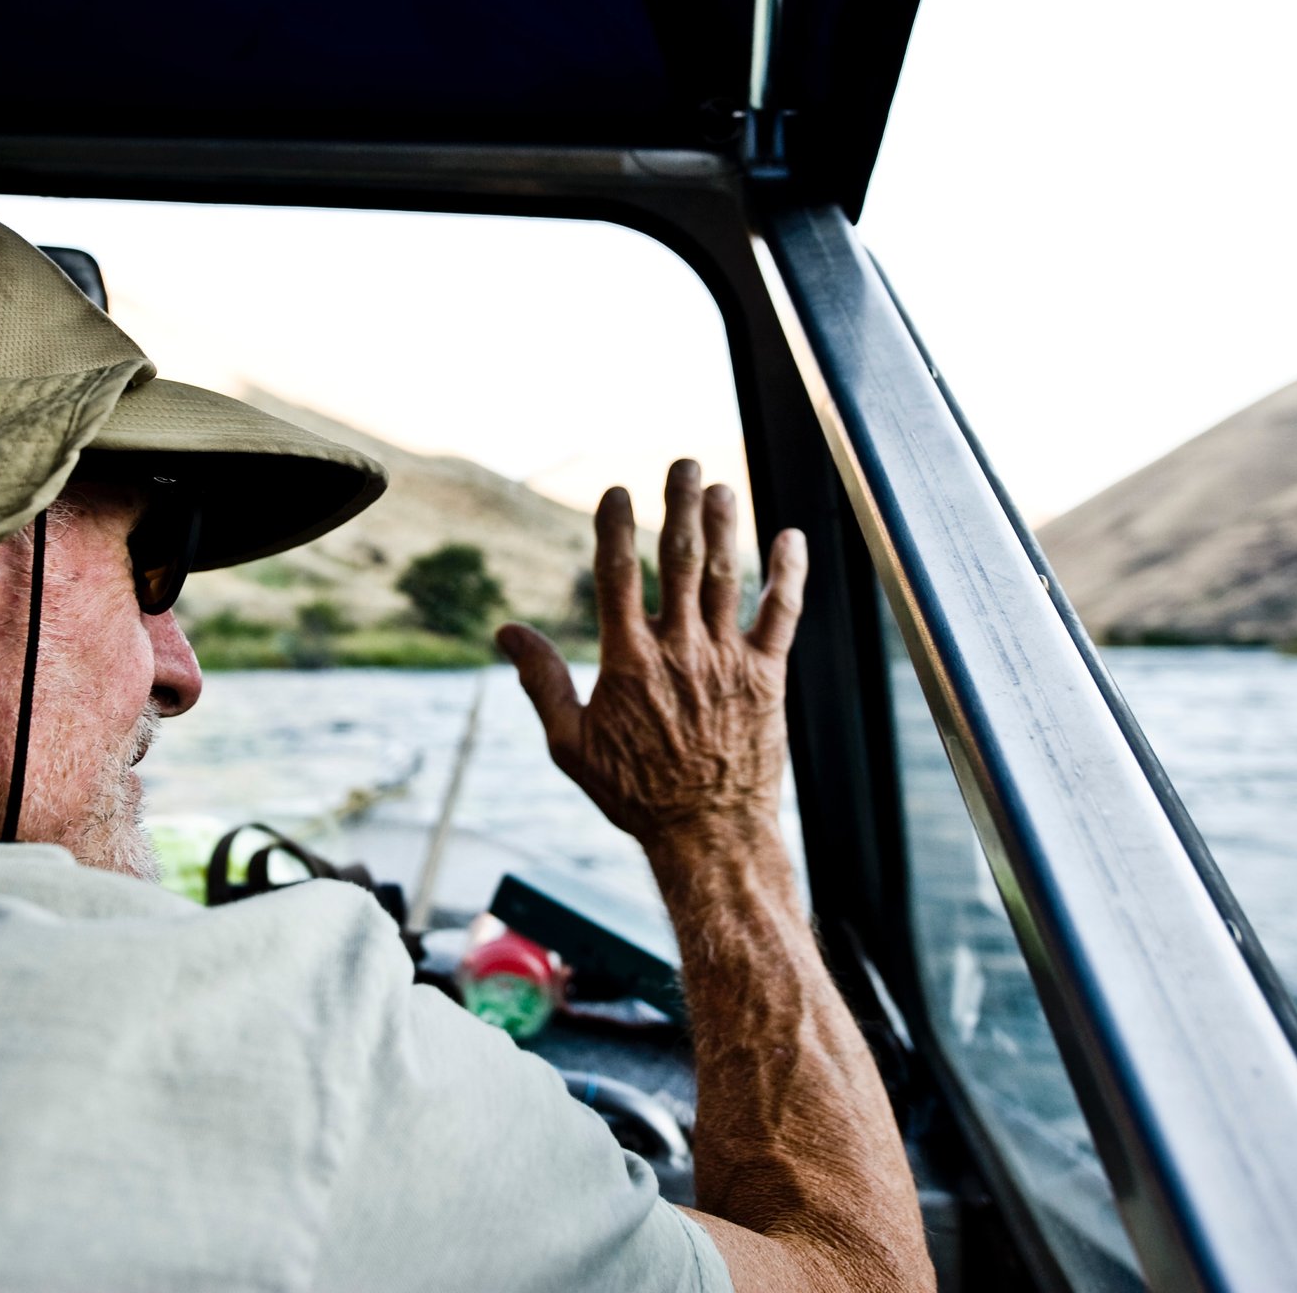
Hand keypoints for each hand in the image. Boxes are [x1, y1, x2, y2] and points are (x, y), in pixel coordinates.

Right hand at [498, 459, 806, 846]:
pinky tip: (791, 536)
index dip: (615, 527)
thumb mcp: (571, 744)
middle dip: (680, 505)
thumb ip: (542, 681)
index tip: (616, 492)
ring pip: (727, 576)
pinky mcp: (768, 675)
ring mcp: (727, 660)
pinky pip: (782, 613)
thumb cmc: (635, 794)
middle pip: (679, 559)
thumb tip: (506, 631)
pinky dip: (788, 572)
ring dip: (726, 525)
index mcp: (629, 661)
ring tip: (721, 486)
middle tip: (683, 463)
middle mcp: (680, 650)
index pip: (617, 575)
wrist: (708, 834)